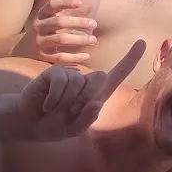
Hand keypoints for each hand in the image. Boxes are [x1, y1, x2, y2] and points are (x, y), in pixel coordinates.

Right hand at [13, 40, 143, 141]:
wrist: (28, 123)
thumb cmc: (54, 125)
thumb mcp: (74, 128)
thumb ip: (86, 119)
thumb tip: (96, 103)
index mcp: (95, 93)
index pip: (116, 75)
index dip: (129, 60)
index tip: (143, 42)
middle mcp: (84, 80)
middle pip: (99, 81)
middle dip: (83, 102)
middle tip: (66, 113)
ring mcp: (69, 74)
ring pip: (79, 84)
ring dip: (66, 103)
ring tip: (54, 108)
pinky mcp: (54, 72)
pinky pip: (62, 82)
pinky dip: (54, 99)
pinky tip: (46, 105)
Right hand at [24, 0, 99, 64]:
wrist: (24, 48)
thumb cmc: (46, 30)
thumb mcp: (53, 19)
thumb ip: (69, 13)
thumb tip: (90, 6)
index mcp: (42, 14)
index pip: (52, 5)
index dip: (65, 2)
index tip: (80, 2)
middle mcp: (39, 26)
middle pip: (59, 22)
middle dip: (78, 22)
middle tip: (94, 24)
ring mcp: (39, 42)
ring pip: (60, 39)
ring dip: (79, 39)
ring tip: (94, 40)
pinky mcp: (42, 56)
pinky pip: (60, 57)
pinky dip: (74, 57)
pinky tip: (87, 56)